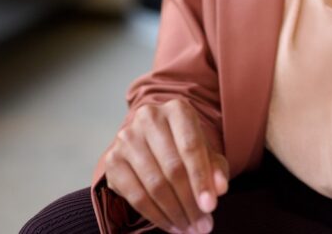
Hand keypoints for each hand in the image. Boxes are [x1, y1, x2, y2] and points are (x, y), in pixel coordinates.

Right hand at [103, 98, 229, 233]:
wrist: (151, 141)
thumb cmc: (184, 146)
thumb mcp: (205, 152)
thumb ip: (216, 168)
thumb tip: (220, 189)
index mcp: (177, 110)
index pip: (191, 147)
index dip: (201, 178)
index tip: (211, 206)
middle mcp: (149, 118)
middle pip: (173, 168)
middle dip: (190, 202)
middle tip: (203, 225)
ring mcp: (127, 138)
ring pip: (154, 185)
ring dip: (175, 213)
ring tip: (190, 228)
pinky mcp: (112, 160)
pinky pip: (136, 196)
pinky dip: (156, 216)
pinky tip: (171, 225)